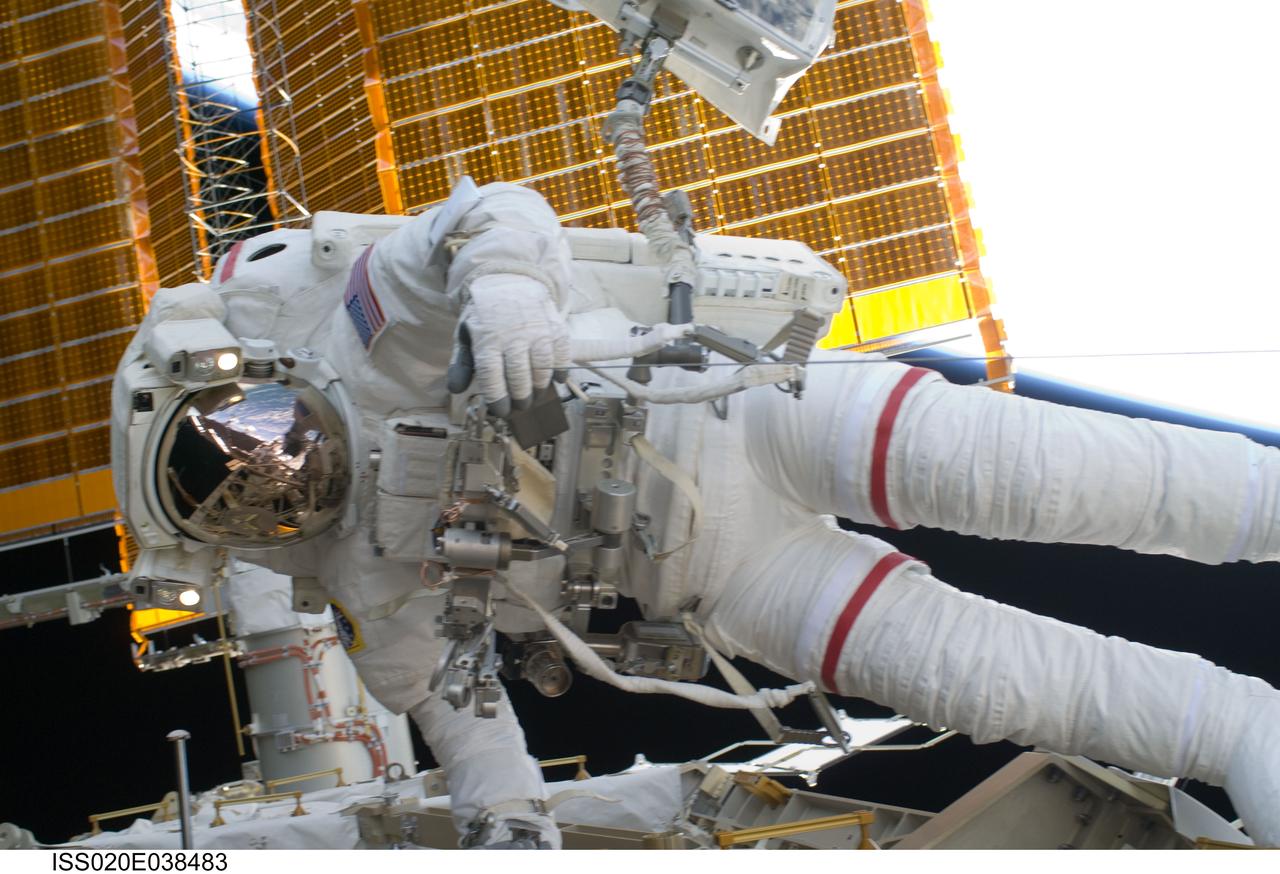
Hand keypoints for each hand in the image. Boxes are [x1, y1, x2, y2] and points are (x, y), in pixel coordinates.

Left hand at [448, 274, 570, 415]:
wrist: (508, 280)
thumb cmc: (485, 314)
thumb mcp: (466, 334)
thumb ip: (462, 363)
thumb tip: (456, 389)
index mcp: (487, 340)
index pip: (492, 378)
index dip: (498, 399)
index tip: (501, 410)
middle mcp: (513, 336)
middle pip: (519, 378)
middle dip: (520, 399)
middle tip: (520, 406)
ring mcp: (537, 331)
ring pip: (542, 369)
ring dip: (540, 388)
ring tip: (535, 396)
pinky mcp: (554, 326)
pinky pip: (562, 353)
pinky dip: (560, 370)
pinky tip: (556, 379)